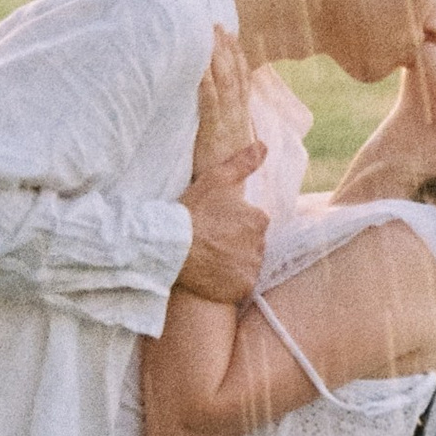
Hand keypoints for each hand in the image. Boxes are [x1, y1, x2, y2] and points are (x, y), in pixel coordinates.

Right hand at [174, 139, 267, 303]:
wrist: (172, 247)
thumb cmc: (193, 211)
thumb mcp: (216, 180)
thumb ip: (242, 163)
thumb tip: (263, 146)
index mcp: (259, 219)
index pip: (253, 224)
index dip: (233, 225)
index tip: (214, 226)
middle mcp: (261, 245)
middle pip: (251, 245)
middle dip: (236, 245)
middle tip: (210, 243)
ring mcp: (252, 268)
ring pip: (246, 265)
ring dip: (233, 263)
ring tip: (209, 259)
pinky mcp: (242, 288)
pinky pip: (239, 285)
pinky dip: (229, 282)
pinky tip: (211, 275)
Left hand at [193, 27, 256, 176]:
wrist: (228, 202)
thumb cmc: (223, 177)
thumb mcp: (228, 149)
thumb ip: (225, 130)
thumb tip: (223, 116)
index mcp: (242, 120)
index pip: (243, 82)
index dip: (239, 58)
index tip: (232, 37)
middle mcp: (238, 118)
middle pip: (235, 75)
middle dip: (227, 49)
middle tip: (218, 25)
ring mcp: (227, 124)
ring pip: (226, 83)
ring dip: (218, 57)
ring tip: (211, 35)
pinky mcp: (213, 134)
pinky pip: (210, 102)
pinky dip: (206, 82)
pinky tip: (199, 66)